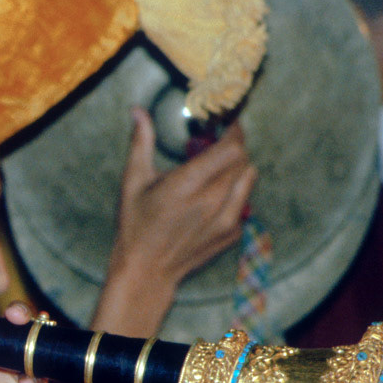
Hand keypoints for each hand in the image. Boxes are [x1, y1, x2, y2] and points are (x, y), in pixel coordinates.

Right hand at [95, 108, 255, 336]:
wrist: (147, 271)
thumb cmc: (136, 225)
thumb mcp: (133, 181)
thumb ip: (141, 142)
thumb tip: (138, 111)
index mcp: (187, 184)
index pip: (232, 148)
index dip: (234, 132)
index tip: (227, 125)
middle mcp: (212, 201)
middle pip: (243, 160)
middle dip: (233, 146)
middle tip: (216, 144)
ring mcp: (226, 219)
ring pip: (249, 178)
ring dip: (237, 167)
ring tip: (216, 169)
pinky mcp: (232, 232)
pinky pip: (245, 200)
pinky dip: (235, 190)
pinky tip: (213, 195)